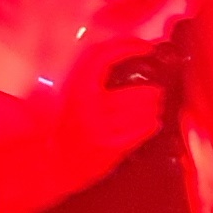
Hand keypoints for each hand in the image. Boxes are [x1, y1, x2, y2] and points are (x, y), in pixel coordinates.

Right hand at [68, 42, 171, 165]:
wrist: (54, 166)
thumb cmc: (66, 128)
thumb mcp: (69, 96)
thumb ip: (88, 76)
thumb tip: (114, 50)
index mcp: (74, 88)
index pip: (102, 57)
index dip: (126, 47)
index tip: (146, 47)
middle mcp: (85, 105)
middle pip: (132, 91)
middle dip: (151, 91)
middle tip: (157, 91)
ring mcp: (98, 128)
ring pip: (140, 110)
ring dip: (152, 107)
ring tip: (156, 106)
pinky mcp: (109, 149)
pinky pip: (140, 132)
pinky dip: (150, 126)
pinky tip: (154, 124)